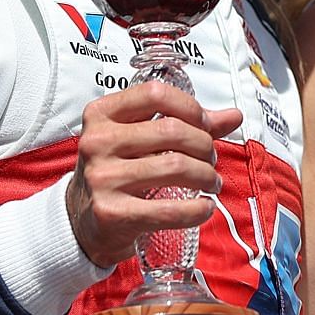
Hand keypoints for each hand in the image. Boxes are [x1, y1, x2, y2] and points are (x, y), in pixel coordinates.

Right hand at [66, 81, 243, 267]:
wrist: (81, 220)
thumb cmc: (116, 171)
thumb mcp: (137, 140)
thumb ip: (184, 123)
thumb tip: (233, 116)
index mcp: (101, 114)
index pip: (155, 94)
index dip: (190, 107)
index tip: (206, 125)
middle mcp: (97, 142)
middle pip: (172, 131)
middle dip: (204, 146)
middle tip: (211, 160)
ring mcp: (102, 178)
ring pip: (175, 167)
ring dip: (206, 176)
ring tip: (211, 182)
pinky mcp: (111, 212)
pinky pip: (169, 209)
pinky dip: (197, 209)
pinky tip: (204, 207)